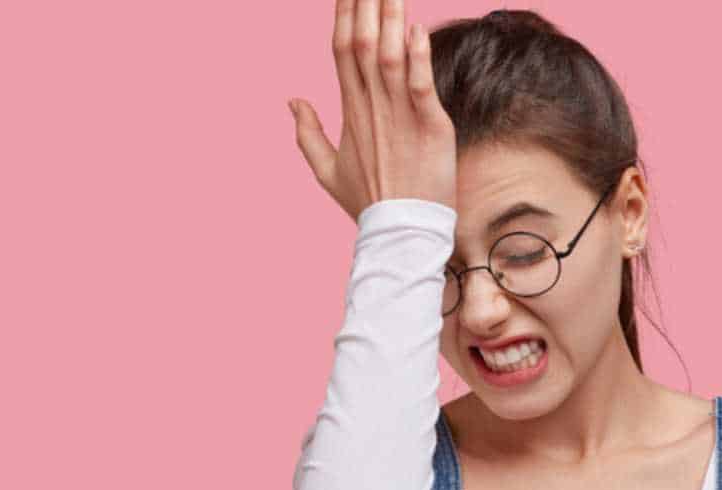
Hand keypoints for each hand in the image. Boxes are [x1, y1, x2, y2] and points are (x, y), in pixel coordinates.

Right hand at [289, 0, 456, 221]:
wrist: (400, 234)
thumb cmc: (368, 204)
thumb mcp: (327, 170)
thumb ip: (307, 133)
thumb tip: (292, 100)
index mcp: (349, 110)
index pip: (343, 50)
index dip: (345, 15)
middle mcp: (371, 106)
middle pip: (364, 44)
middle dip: (365, 5)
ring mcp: (399, 116)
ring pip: (391, 57)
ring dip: (391, 19)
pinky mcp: (429, 127)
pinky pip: (421, 85)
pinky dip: (419, 57)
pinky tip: (416, 30)